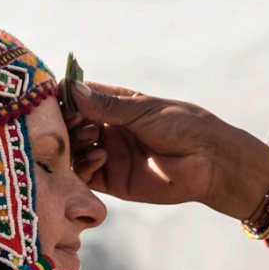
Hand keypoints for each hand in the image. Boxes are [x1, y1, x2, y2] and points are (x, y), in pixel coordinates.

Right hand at [64, 80, 268, 219]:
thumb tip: (71, 88)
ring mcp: (108, 155)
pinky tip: (101, 157)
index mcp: (116, 106)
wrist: (209, 162)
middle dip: (68, 123)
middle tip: (75, 121)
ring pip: (74, 151)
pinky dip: (84, 166)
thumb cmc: (182, 126)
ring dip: (76, 143)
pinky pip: (85, 176)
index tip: (58, 98)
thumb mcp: (142, 110)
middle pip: (72, 126)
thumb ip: (106, 104)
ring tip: (92, 138)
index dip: (66, 98)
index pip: (80, 99)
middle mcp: (108, 130)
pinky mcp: (112, 181)